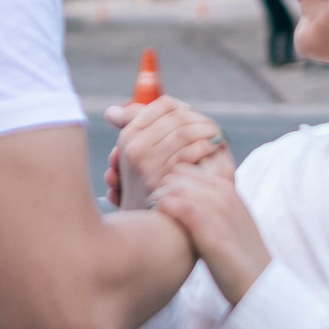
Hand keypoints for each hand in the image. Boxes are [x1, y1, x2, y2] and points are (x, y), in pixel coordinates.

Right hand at [106, 97, 231, 210]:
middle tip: (212, 125)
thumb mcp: (136, 156)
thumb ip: (134, 129)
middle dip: (199, 118)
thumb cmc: (148, 185)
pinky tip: (216, 146)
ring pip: (185, 131)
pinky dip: (207, 145)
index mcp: (129, 136)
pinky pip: (191, 151)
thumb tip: (112, 112)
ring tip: (217, 134)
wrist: (153, 222)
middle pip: (177, 117)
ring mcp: (149, 163)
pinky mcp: (165, 177)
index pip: (163, 105)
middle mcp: (135, 147)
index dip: (184, 107)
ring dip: (207, 130)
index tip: (194, 117)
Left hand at [151, 161, 271, 304]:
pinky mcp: (207, 228)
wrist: (258, 279)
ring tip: (152, 212)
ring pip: (173, 187)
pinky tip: (158, 218)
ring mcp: (216, 208)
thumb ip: (212, 205)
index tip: (162, 196)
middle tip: (152, 205)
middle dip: (161, 187)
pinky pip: (176, 205)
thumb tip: (184, 201)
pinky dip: (163, 208)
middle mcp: (223, 193)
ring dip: (158, 197)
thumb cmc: (240, 254)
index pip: (187, 168)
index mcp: (228, 188)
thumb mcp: (231, 219)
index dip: (170, 181)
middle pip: (177, 175)